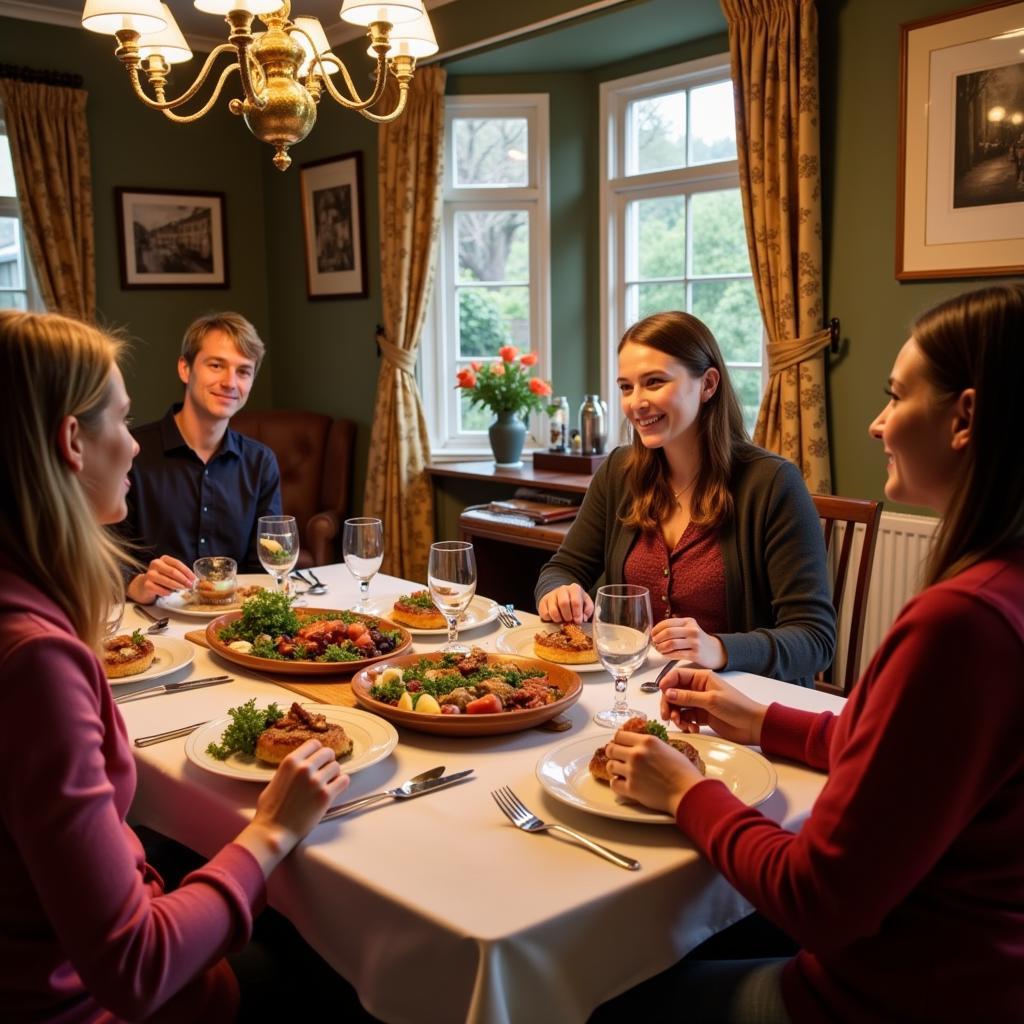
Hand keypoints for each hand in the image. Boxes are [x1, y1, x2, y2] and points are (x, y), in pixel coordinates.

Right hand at [127, 555, 195, 603]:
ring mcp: (150, 574)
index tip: (194, 578)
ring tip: (183, 589)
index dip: (187, 571)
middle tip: (190, 586)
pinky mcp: (147, 584)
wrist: (145, 585)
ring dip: (177, 586)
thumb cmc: (162, 578)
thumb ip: (181, 574)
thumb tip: (193, 580)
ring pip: (167, 580)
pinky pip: (160, 589)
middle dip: (183, 580)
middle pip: (173, 572)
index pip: (177, 564)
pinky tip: (170, 593)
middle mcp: (155, 564)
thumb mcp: (171, 573)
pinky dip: (167, 592)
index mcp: (163, 559)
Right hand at [236, 740, 350, 875]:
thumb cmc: (270, 810)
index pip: (314, 743)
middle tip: (325, 771)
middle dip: (328, 761)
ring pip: (337, 766)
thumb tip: (301, 764)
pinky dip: (341, 784)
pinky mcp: (326, 796)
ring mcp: (316, 781)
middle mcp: (304, 768)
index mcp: (291, 762)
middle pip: (328, 752)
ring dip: (334, 773)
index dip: (318, 751)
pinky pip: (344, 781)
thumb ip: (290, 770)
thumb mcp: (276, 780)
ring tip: (328, 783)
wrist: (274, 832)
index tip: (319, 759)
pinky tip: (334, 789)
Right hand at [537, 584, 592, 622]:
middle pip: (563, 603)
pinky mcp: (543, 602)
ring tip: (562, 620)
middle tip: (570, 621)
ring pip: (553, 610)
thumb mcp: (586, 604)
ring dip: (559, 619)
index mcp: (574, 589)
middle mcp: (562, 590)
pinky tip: (555, 617)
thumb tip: (583, 618)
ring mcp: (551, 595)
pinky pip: (545, 614)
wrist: (562, 596)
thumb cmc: (576, 602)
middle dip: (567, 616)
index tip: (578, 621)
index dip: (577, 613)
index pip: (575, 601)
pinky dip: (550, 619)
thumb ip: (588, 610)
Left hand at [603, 728, 702, 814]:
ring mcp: (632, 771)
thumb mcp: (668, 748)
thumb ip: (650, 746)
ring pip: (610, 766)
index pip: (620, 735)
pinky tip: (623, 783)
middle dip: (613, 753)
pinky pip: (614, 784)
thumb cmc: (684, 772)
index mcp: (647, 741)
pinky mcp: (631, 788)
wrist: (687, 792)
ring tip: (621, 771)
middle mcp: (637, 754)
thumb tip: (639, 745)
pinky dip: (617, 784)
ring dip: (615, 768)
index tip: (620, 744)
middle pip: (611, 749)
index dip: (618, 740)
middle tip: (618, 757)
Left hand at [651, 617, 726, 668]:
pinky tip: (665, 655)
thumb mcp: (689, 628)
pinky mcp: (696, 654)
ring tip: (659, 649)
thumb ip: (675, 628)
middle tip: (654, 643)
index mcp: (689, 621)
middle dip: (657, 639)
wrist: (715, 651)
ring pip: (671, 644)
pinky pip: (676, 654)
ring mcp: (695, 642)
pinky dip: (667, 655)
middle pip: (668, 632)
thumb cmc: (698, 640)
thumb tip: (655, 632)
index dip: (656, 629)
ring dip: (661, 648)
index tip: (652, 634)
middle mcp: (692, 630)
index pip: (668, 622)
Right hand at [658, 667, 767, 746]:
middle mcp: (698, 688)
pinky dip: (685, 724)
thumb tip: (667, 693)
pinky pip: (686, 718)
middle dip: (669, 704)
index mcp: (702, 678)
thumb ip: (688, 697)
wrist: (753, 726)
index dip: (666, 683)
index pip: (677, 675)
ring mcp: (699, 702)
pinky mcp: (701, 716)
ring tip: (683, 725)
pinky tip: (692, 729)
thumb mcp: (711, 700)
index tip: (660, 693)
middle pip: (674, 693)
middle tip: (667, 716)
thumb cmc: (737, 707)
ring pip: (678, 707)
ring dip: (677, 716)